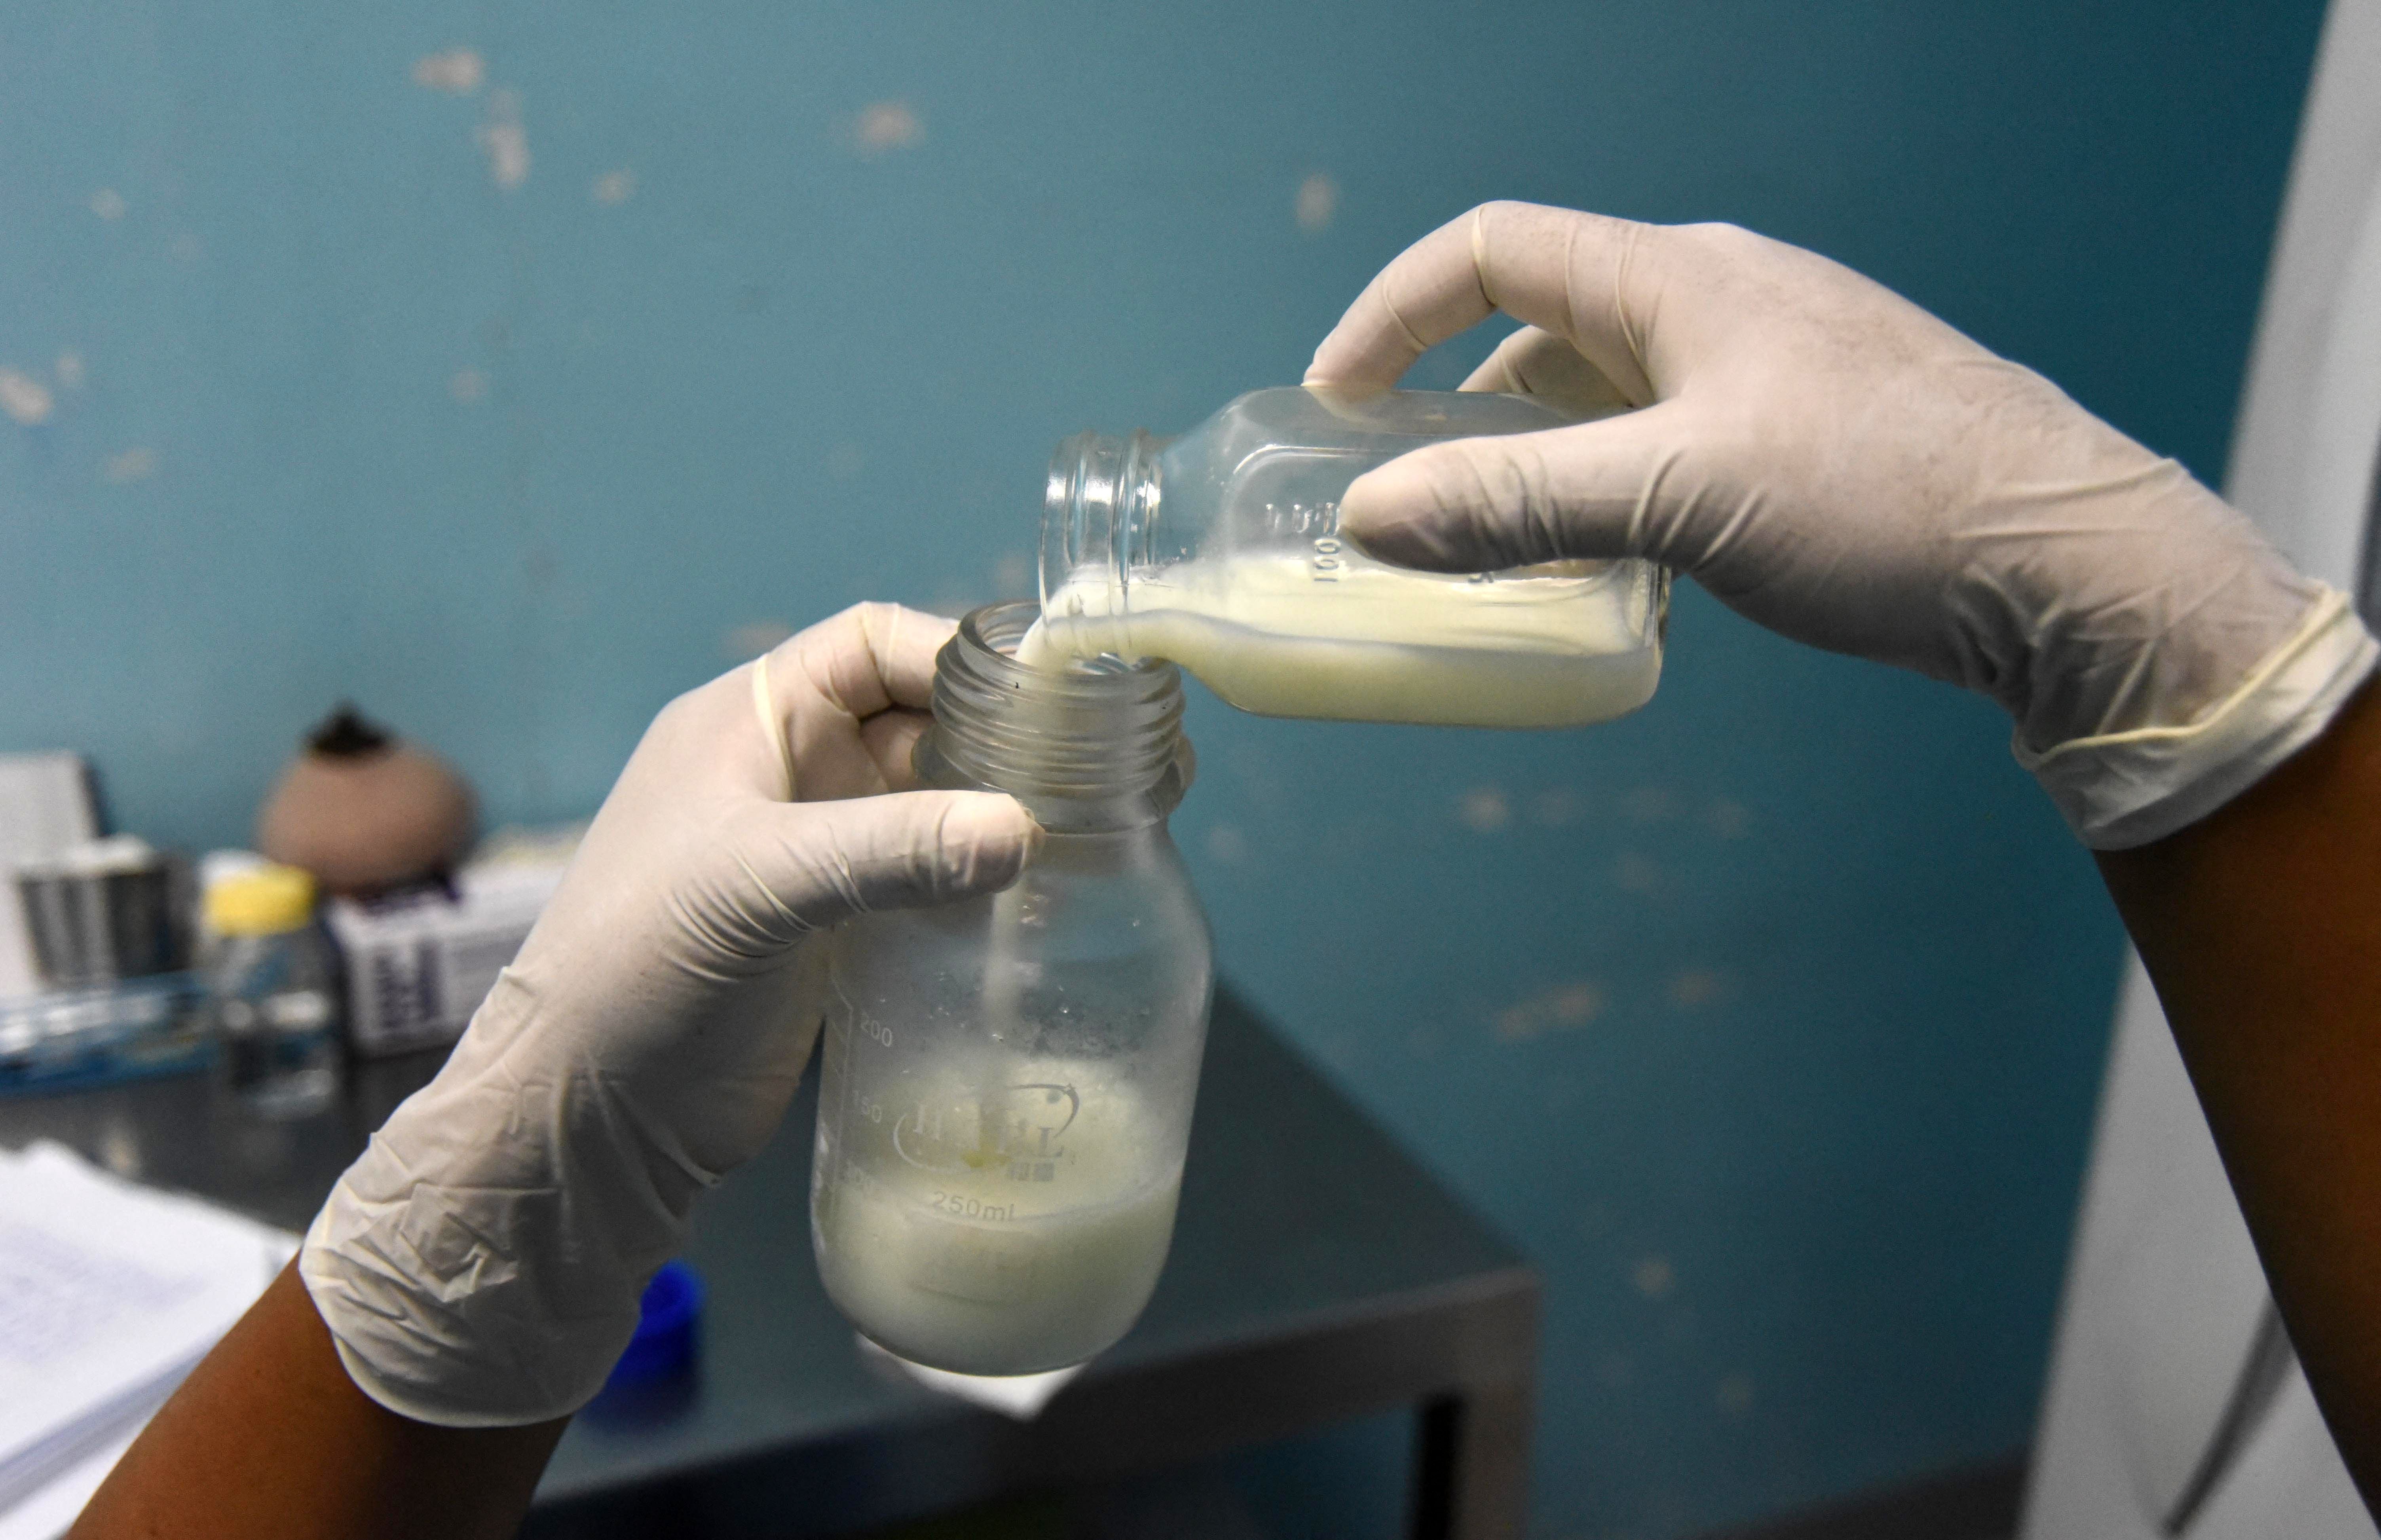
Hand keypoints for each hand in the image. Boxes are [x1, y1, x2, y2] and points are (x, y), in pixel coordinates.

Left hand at [298, 604, 1039, 1424]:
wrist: (590, 1121)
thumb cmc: (638, 972)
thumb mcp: (757, 888)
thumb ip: (889, 851)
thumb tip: (1024, 827)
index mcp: (751, 719)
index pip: (878, 642)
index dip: (966, 652)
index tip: (1059, 688)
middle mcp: (790, 770)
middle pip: (924, 716)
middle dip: (1011, 733)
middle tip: (1117, 760)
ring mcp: (817, 850)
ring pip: (937, 798)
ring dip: (1008, 806)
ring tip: (1111, 823)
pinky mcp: (840, 926)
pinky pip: (932, 874)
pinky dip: (987, 876)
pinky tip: (1050, 896)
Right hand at [1307, 202, 2374, 846]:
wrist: (2070, 570)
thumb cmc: (1886, 505)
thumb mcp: (1678, 499)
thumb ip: (1517, 503)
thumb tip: (1371, 517)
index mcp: (1681, 281)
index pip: (1491, 253)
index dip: (1391, 317)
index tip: (1333, 406)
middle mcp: (1720, 304)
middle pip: (1541, 334)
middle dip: (1456, 417)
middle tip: (1407, 509)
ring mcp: (1770, 370)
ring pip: (1607, 403)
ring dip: (1537, 471)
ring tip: (1500, 561)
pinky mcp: (1806, 439)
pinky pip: (1668, 450)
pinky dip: (1612, 503)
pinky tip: (1615, 581)